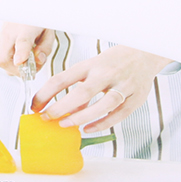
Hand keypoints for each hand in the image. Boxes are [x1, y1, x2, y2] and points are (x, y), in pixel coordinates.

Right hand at [0, 23, 55, 75]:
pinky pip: (2, 57)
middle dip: (16, 70)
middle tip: (29, 68)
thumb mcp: (48, 32)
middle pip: (2, 59)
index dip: (21, 53)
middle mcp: (10, 33)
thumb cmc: (36, 19)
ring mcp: (2, 37)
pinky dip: (11, 61)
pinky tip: (20, 55)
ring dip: (13, 67)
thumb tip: (38, 60)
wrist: (25, 7)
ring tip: (26, 60)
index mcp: (25, 28)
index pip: (22, 42)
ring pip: (1, 60)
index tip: (20, 61)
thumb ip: (45, 48)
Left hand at [31, 45, 173, 131]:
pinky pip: (118, 114)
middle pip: (82, 93)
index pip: (62, 78)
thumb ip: (80, 87)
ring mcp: (123, 85)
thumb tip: (63, 110)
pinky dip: (102, 124)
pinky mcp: (136, 98)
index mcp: (90, 64)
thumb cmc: (113, 62)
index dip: (45, 94)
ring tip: (65, 125)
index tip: (35, 106)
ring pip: (103, 104)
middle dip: (61, 108)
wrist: (145, 52)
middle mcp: (106, 73)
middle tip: (47, 118)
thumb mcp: (93, 67)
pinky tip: (88, 129)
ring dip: (82, 117)